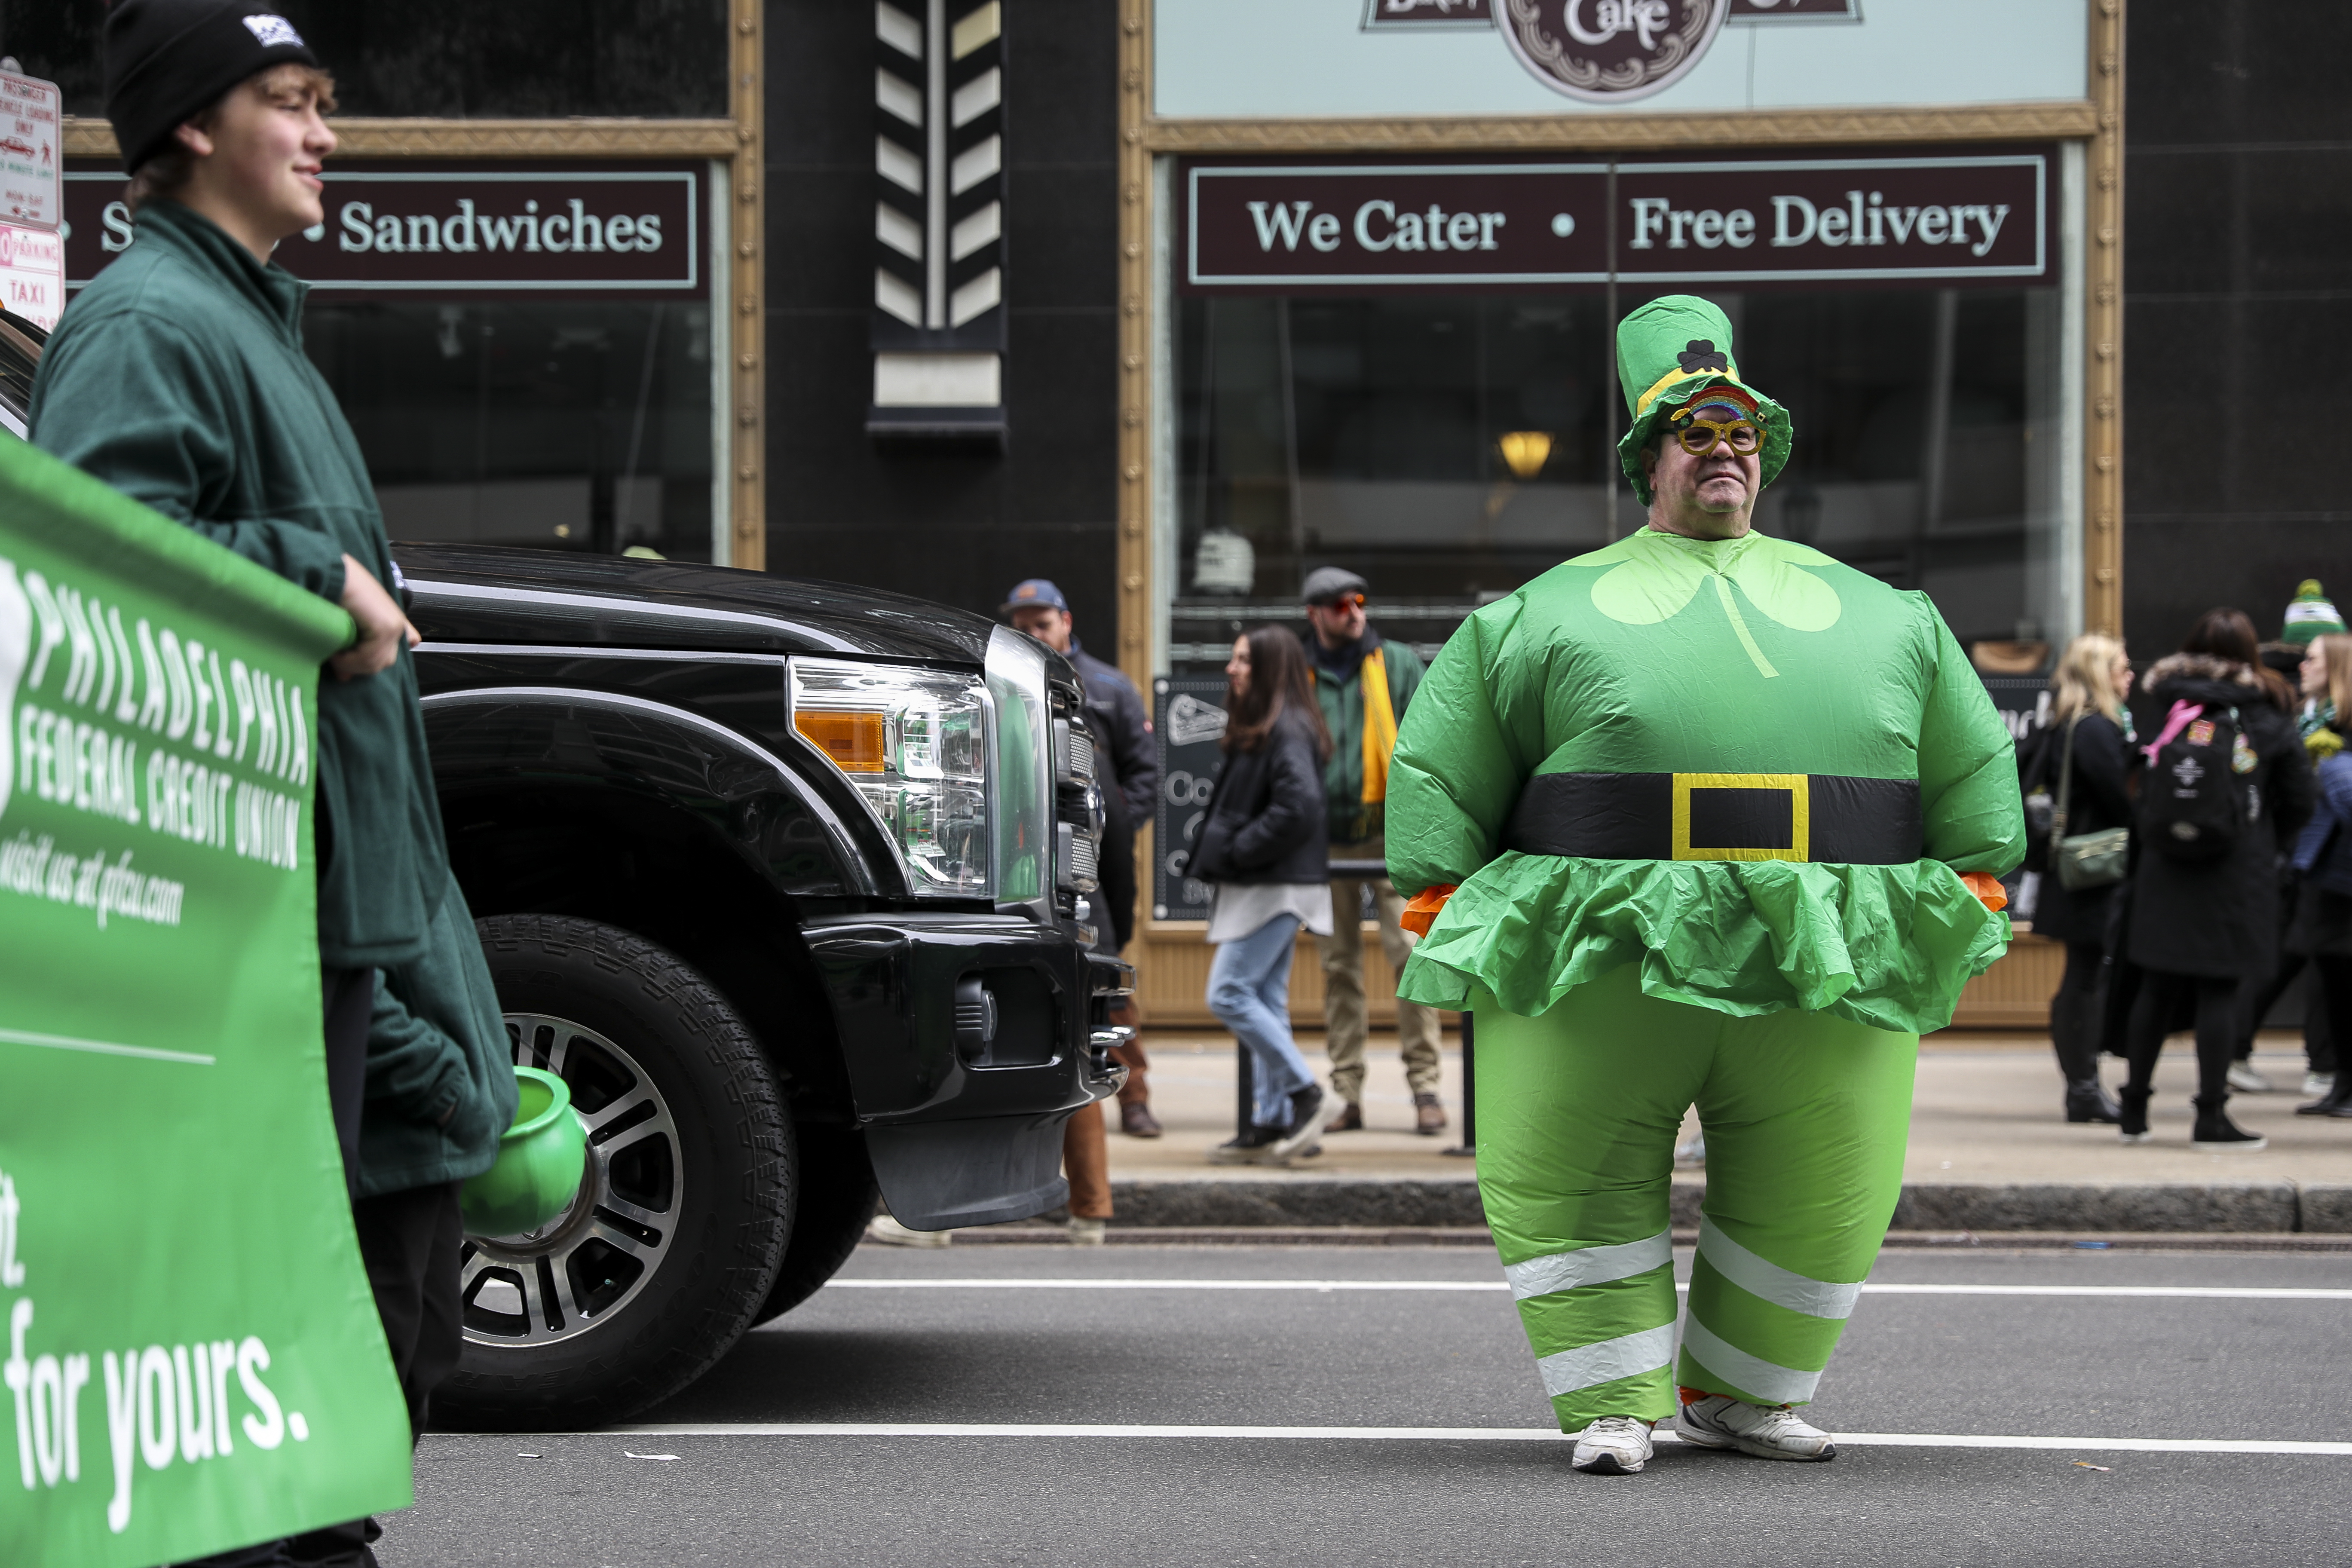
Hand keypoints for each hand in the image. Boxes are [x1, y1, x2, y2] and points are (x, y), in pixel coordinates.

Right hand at [330, 553, 419, 680]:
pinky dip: (349, 660)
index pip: (393, 651)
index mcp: (389, 620)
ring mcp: (393, 625)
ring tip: (332, 651)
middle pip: (381, 662)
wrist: (328, 569)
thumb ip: (351, 646)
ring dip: (350, 663)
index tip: (345, 672)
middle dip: (356, 666)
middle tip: (334, 658)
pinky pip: (369, 657)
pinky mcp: (386, 627)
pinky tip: (336, 650)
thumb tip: (345, 677)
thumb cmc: (333, 588)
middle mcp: (396, 623)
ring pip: (375, 663)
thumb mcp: (343, 621)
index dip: (367, 663)